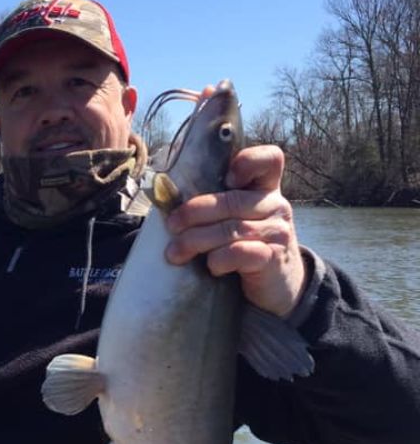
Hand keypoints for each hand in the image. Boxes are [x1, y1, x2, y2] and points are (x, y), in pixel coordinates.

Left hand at [165, 143, 306, 316]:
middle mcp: (275, 205)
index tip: (226, 179)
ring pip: (231, 229)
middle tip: (171, 226)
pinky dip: (218, 260)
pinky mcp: (273, 258)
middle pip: (232, 201)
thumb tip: (165, 198)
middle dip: (194, 213)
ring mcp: (278, 231)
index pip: (269, 159)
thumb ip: (214, 204)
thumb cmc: (244, 243)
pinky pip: (239, 253)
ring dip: (196, 240)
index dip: (248, 162)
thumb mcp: (233, 218)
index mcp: (265, 187)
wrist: (274, 284)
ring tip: (175, 253)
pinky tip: (211, 267)